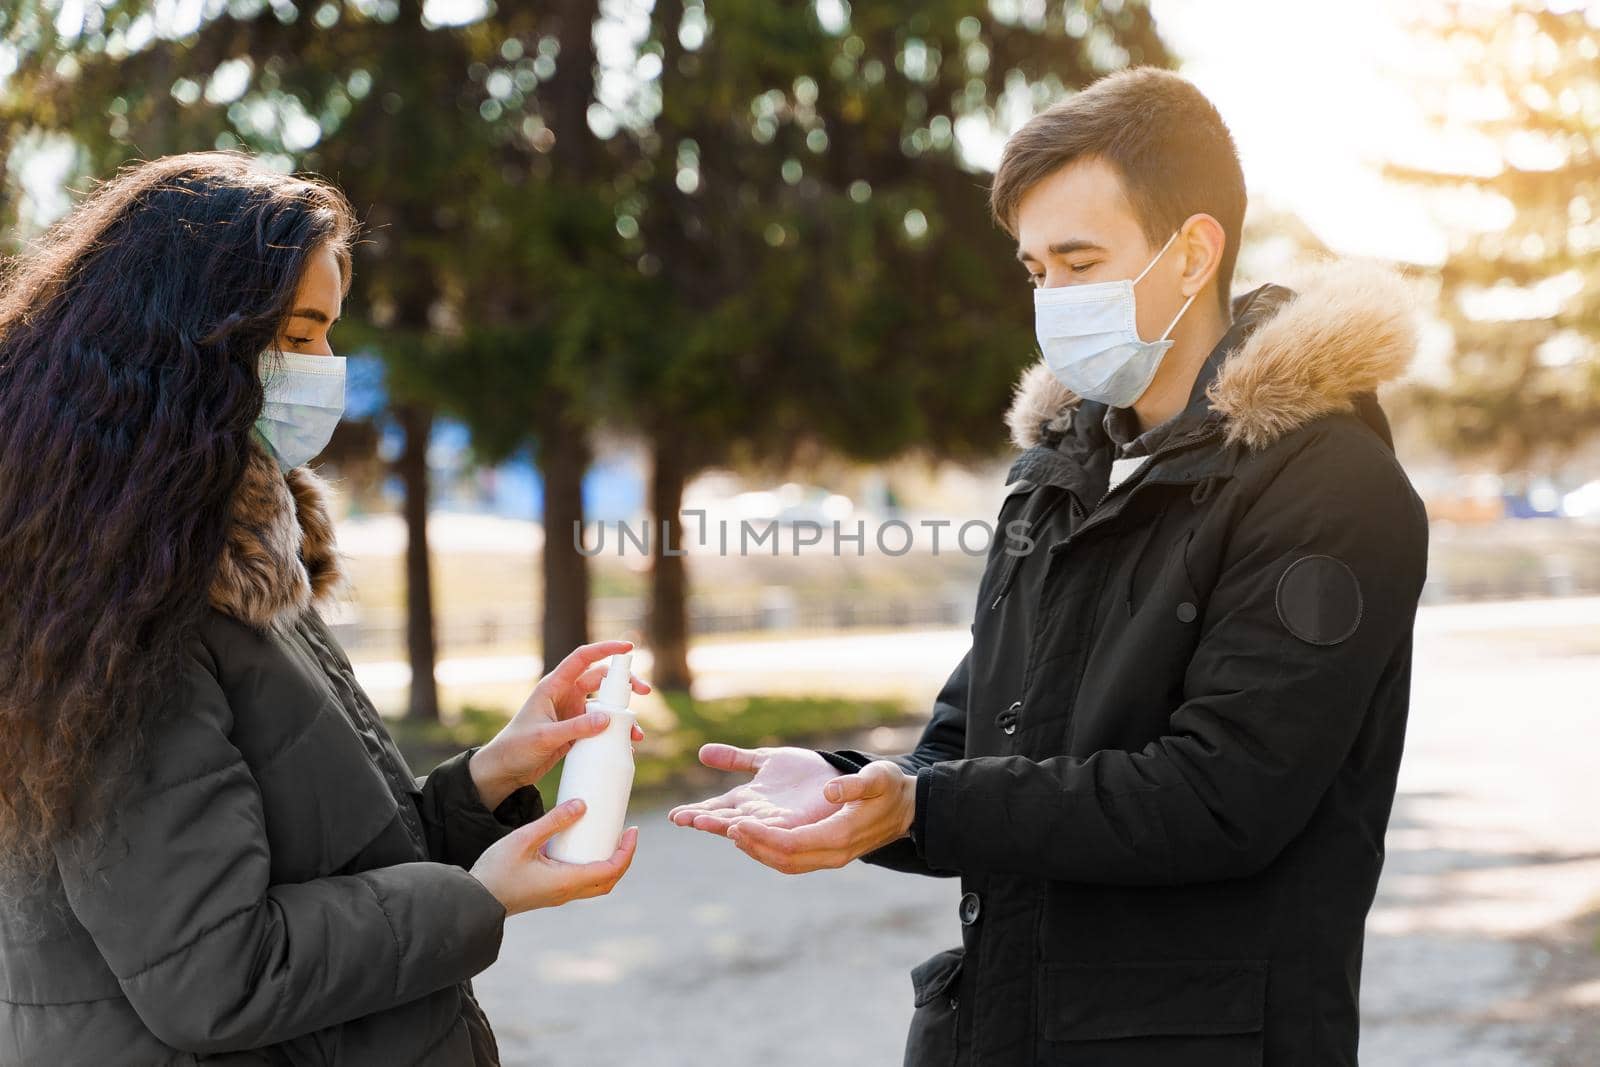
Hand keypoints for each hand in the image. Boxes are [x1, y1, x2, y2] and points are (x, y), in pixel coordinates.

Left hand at [470, 639, 650, 809]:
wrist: (504, 770)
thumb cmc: (515, 747)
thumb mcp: (545, 737)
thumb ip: (575, 728)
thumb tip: (609, 718)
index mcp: (554, 686)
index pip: (582, 658)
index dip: (605, 649)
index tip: (628, 648)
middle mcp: (565, 695)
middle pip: (601, 680)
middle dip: (625, 683)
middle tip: (645, 692)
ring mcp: (572, 713)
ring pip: (605, 705)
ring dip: (623, 715)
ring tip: (636, 733)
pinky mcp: (576, 731)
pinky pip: (601, 726)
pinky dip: (615, 733)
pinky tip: (625, 746)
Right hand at [470, 798, 638, 915]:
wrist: (474, 900)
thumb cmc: (496, 870)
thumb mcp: (523, 839)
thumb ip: (553, 821)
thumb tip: (583, 804)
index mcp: (566, 881)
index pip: (610, 869)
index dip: (627, 851)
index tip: (633, 830)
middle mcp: (567, 892)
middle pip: (608, 881)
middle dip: (623, 858)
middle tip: (626, 833)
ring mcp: (558, 895)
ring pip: (595, 885)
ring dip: (608, 863)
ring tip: (608, 837)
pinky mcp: (549, 893)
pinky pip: (580, 882)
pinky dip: (592, 866)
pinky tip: (582, 846)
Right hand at [667, 745, 842, 836]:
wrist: (834, 775)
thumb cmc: (802, 771)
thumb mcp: (765, 760)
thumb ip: (736, 759)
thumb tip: (702, 752)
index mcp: (748, 801)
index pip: (717, 808)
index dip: (696, 812)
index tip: (674, 815)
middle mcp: (758, 815)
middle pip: (725, 820)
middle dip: (704, 820)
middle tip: (683, 819)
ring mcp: (775, 822)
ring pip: (744, 829)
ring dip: (724, 826)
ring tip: (704, 822)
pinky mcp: (796, 824)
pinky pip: (772, 831)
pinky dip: (754, 831)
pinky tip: (738, 826)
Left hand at [726, 760, 916, 875]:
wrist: (909, 809)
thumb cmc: (892, 789)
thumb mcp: (878, 778)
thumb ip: (855, 783)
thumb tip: (828, 790)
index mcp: (841, 836)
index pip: (792, 844)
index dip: (762, 836)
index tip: (738, 822)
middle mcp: (834, 853)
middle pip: (784, 859)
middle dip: (754, 845)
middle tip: (727, 828)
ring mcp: (831, 857)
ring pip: (786, 864)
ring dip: (758, 851)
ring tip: (732, 833)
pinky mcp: (828, 854)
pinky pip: (794, 859)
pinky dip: (770, 851)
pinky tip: (754, 836)